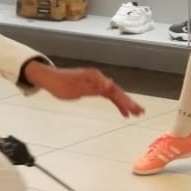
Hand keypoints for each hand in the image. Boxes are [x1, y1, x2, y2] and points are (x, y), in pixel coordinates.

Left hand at [23, 61, 143, 117]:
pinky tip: (122, 110)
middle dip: (129, 102)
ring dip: (125, 103)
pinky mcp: (93, 86)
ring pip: (114, 93)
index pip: (114, 90)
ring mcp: (96, 82)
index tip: (133, 110)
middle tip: (140, 112)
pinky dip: (116, 102)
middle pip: (117, 91)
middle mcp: (98, 78)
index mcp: (96, 77)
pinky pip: (108, 95)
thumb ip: (93, 88)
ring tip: (136, 113)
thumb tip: (110, 85)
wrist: (49, 79)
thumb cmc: (60, 85)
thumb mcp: (75, 88)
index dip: (124, 100)